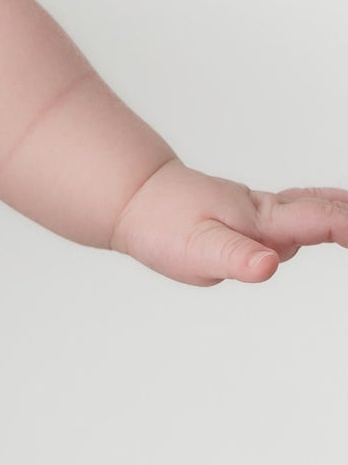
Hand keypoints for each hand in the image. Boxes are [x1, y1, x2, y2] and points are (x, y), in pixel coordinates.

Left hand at [108, 160, 347, 286]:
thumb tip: (268, 265)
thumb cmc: (164, 225)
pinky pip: (309, 210)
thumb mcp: (195, 250)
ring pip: (322, 205)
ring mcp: (267, 212)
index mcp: (264, 220)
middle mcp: (272, 212)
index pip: (322, 221)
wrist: (138, 199)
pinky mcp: (259, 215)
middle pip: (332, 208)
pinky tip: (343, 220)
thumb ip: (235, 258)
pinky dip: (335, 212)